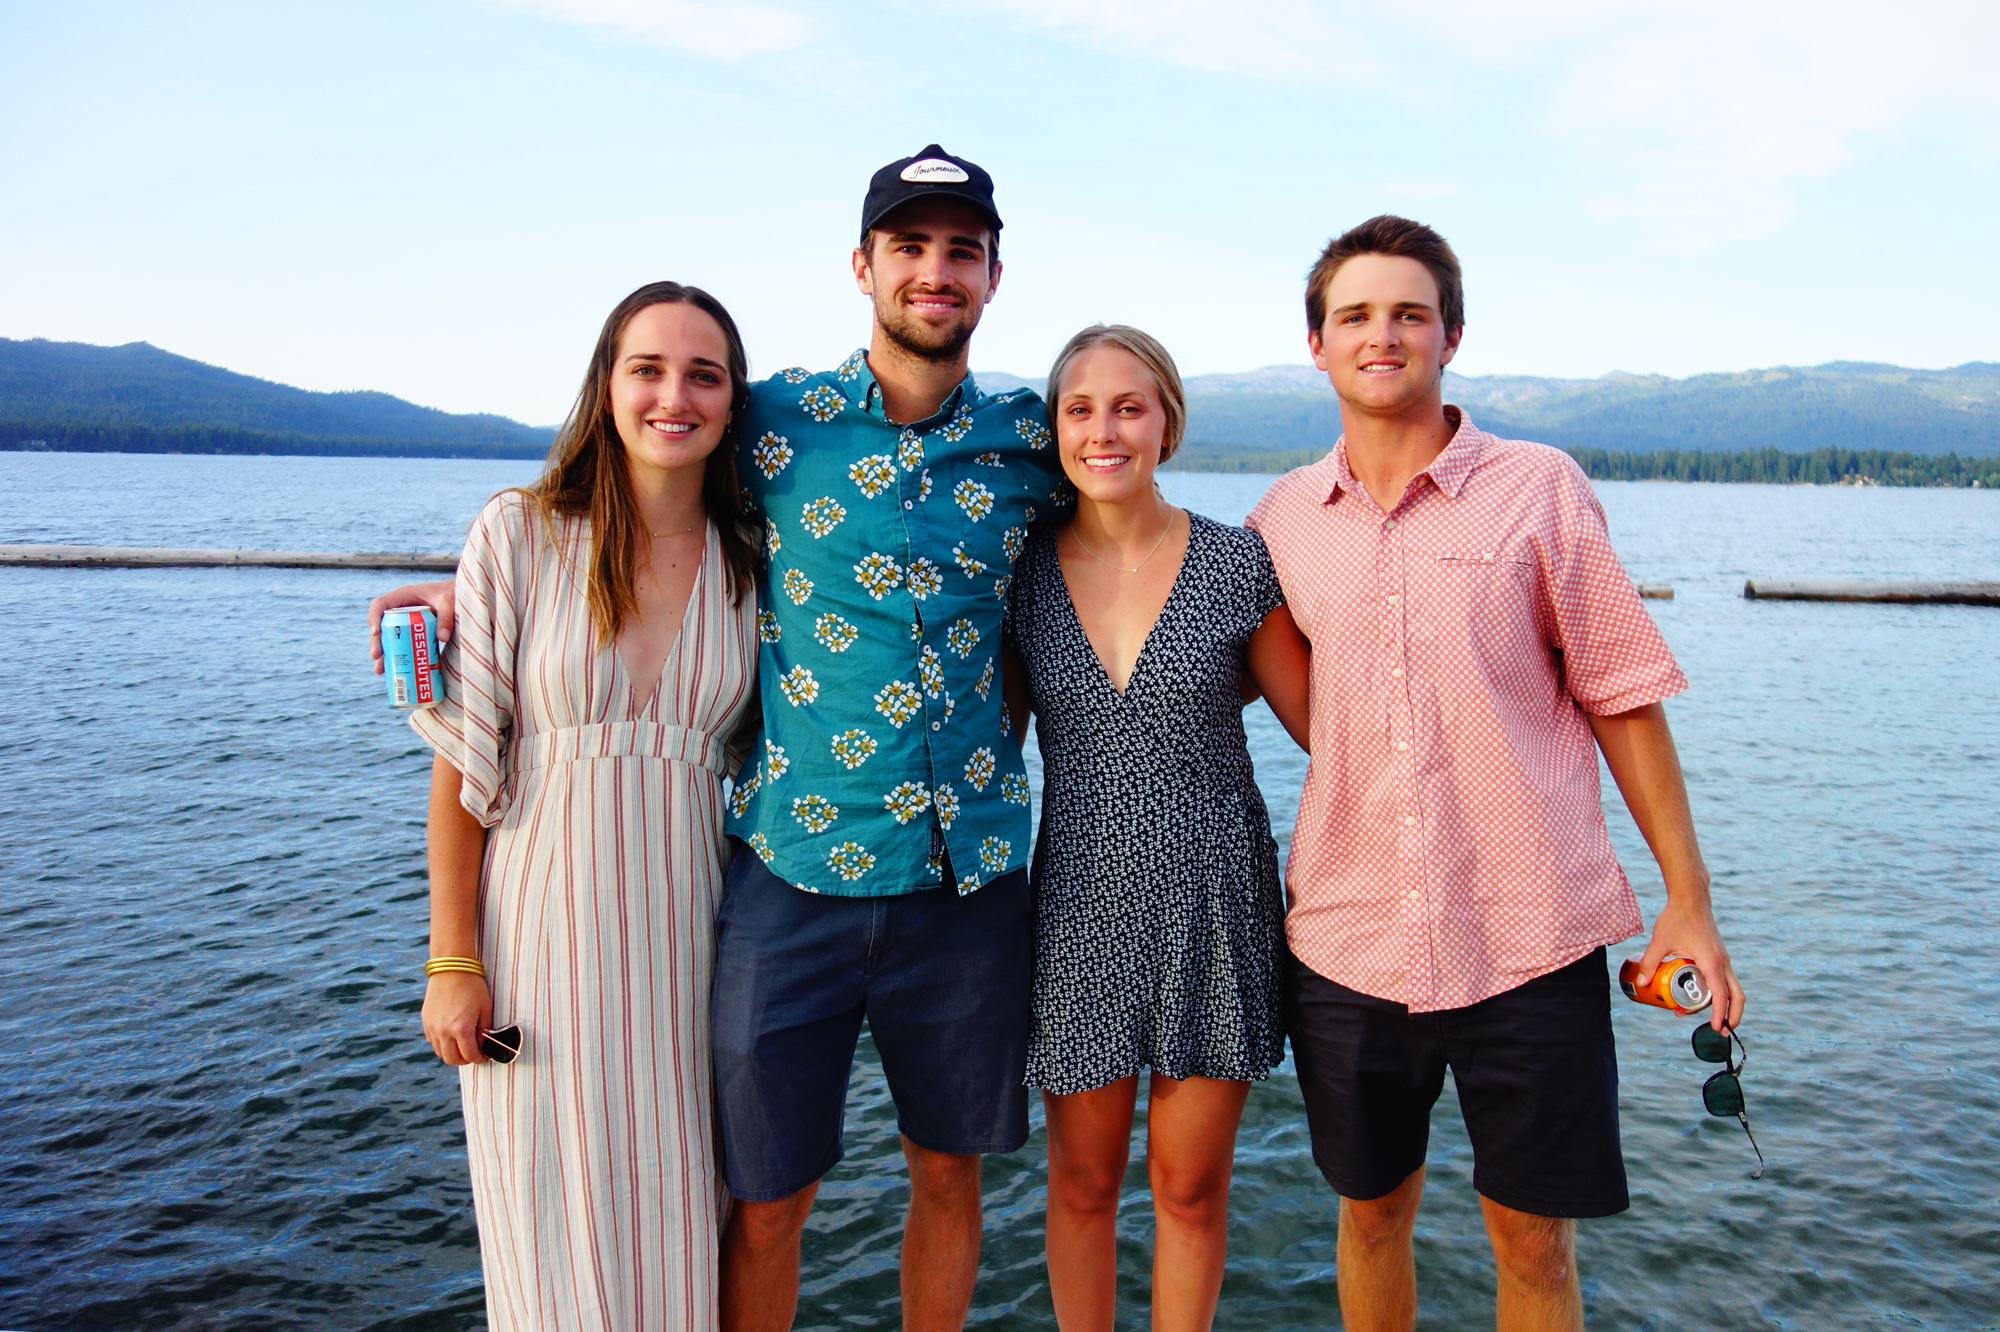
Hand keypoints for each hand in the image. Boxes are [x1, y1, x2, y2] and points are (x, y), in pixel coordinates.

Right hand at [369, 579, 456, 673]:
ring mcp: (404, 621)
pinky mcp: (412, 632)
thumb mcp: (449, 603)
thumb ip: (446, 618)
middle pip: (381, 626)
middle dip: (377, 642)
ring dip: (383, 654)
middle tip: (377, 657)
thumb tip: (442, 638)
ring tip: (381, 670)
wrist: (460, 597)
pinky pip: (399, 644)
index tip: (375, 633)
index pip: (380, 604)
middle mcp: (400, 609)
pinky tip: (393, 671)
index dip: (374, 618)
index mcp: (404, 596)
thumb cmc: (453, 594)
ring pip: (388, 638)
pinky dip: (396, 657)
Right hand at [422, 971, 493, 1064]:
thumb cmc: (473, 986)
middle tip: (473, 1053)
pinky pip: (433, 1040)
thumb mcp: (485, 1008)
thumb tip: (483, 1045)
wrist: (452, 968)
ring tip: (462, 1044)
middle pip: (453, 1059)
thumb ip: (485, 1030)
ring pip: (441, 1052)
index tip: (484, 1057)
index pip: (470, 1056)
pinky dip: (442, 1043)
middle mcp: (444, 1031)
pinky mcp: (426, 1021)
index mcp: (461, 1029)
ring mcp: (433, 1027)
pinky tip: (451, 1034)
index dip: (479, 1059)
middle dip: (465, 1060)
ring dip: (452, 1053)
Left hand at [1635, 895, 1744, 1033]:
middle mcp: (1723, 962)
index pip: (1721, 995)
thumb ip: (1650, 962)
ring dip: (1726, 1004)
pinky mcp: (1719, 955)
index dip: (1719, 1014)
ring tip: (1710, 1017)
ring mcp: (1723, 958)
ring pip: (1733, 988)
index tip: (1714, 1028)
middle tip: (1720, 1030)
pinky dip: (1720, 991)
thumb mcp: (1660, 941)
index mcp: (1712, 962)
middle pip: (1737, 996)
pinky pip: (1725, 978)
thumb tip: (1641, 983)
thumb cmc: (1677, 918)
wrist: (1691, 898)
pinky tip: (1704, 995)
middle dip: (1732, 1016)